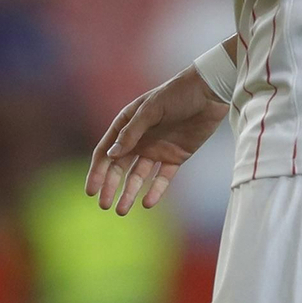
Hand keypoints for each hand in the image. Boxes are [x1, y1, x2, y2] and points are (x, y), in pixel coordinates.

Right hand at [86, 65, 229, 215]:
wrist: (210, 92)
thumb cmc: (177, 94)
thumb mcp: (151, 110)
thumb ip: (132, 133)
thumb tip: (110, 155)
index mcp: (127, 124)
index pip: (106, 151)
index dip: (97, 171)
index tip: (91, 190)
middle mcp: (139, 139)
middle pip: (119, 167)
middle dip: (110, 186)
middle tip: (104, 205)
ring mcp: (157, 149)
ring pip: (138, 176)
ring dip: (129, 192)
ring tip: (122, 210)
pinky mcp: (176, 156)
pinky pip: (162, 177)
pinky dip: (155, 190)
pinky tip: (147, 203)